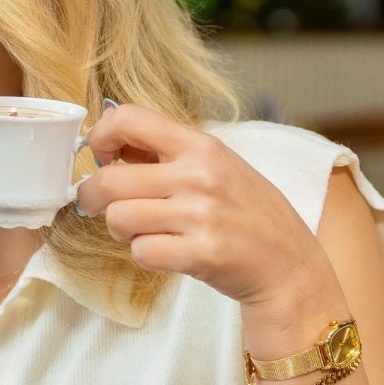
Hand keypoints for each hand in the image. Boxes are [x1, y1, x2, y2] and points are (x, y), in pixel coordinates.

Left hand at [77, 103, 336, 314]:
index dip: (101, 137)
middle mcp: (199, 175)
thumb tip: (110, 138)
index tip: (102, 156)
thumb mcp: (219, 166)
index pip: (128, 118)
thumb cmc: (250, 215)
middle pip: (110, 179)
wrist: (290, 266)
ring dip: (121, 230)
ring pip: (118, 218)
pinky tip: (164, 252)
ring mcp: (201, 215)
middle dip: (93, 197)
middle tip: (99, 206)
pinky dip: (144, 255)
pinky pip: (141, 252)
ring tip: (143, 231)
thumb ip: (168, 153)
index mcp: (202, 145)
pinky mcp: (201, 254)